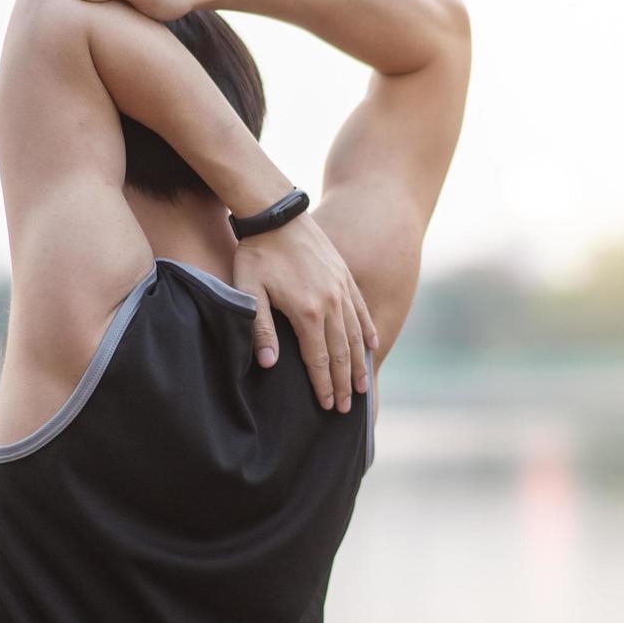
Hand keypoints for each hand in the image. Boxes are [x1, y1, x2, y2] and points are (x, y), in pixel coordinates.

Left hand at [232, 213, 379, 413]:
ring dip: (359, 364)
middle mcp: (332, 303)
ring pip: (356, 335)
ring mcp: (342, 289)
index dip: (323, 385)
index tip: (327, 405)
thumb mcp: (249, 290)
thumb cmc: (258, 253)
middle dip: (344, 383)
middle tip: (345, 409)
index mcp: (307, 311)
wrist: (277, 213)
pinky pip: (361, 310)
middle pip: (342, 353)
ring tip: (362, 387)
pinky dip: (368, 331)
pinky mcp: (344, 276)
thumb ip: (261, 328)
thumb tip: (269, 364)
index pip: (318, 358)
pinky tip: (373, 346)